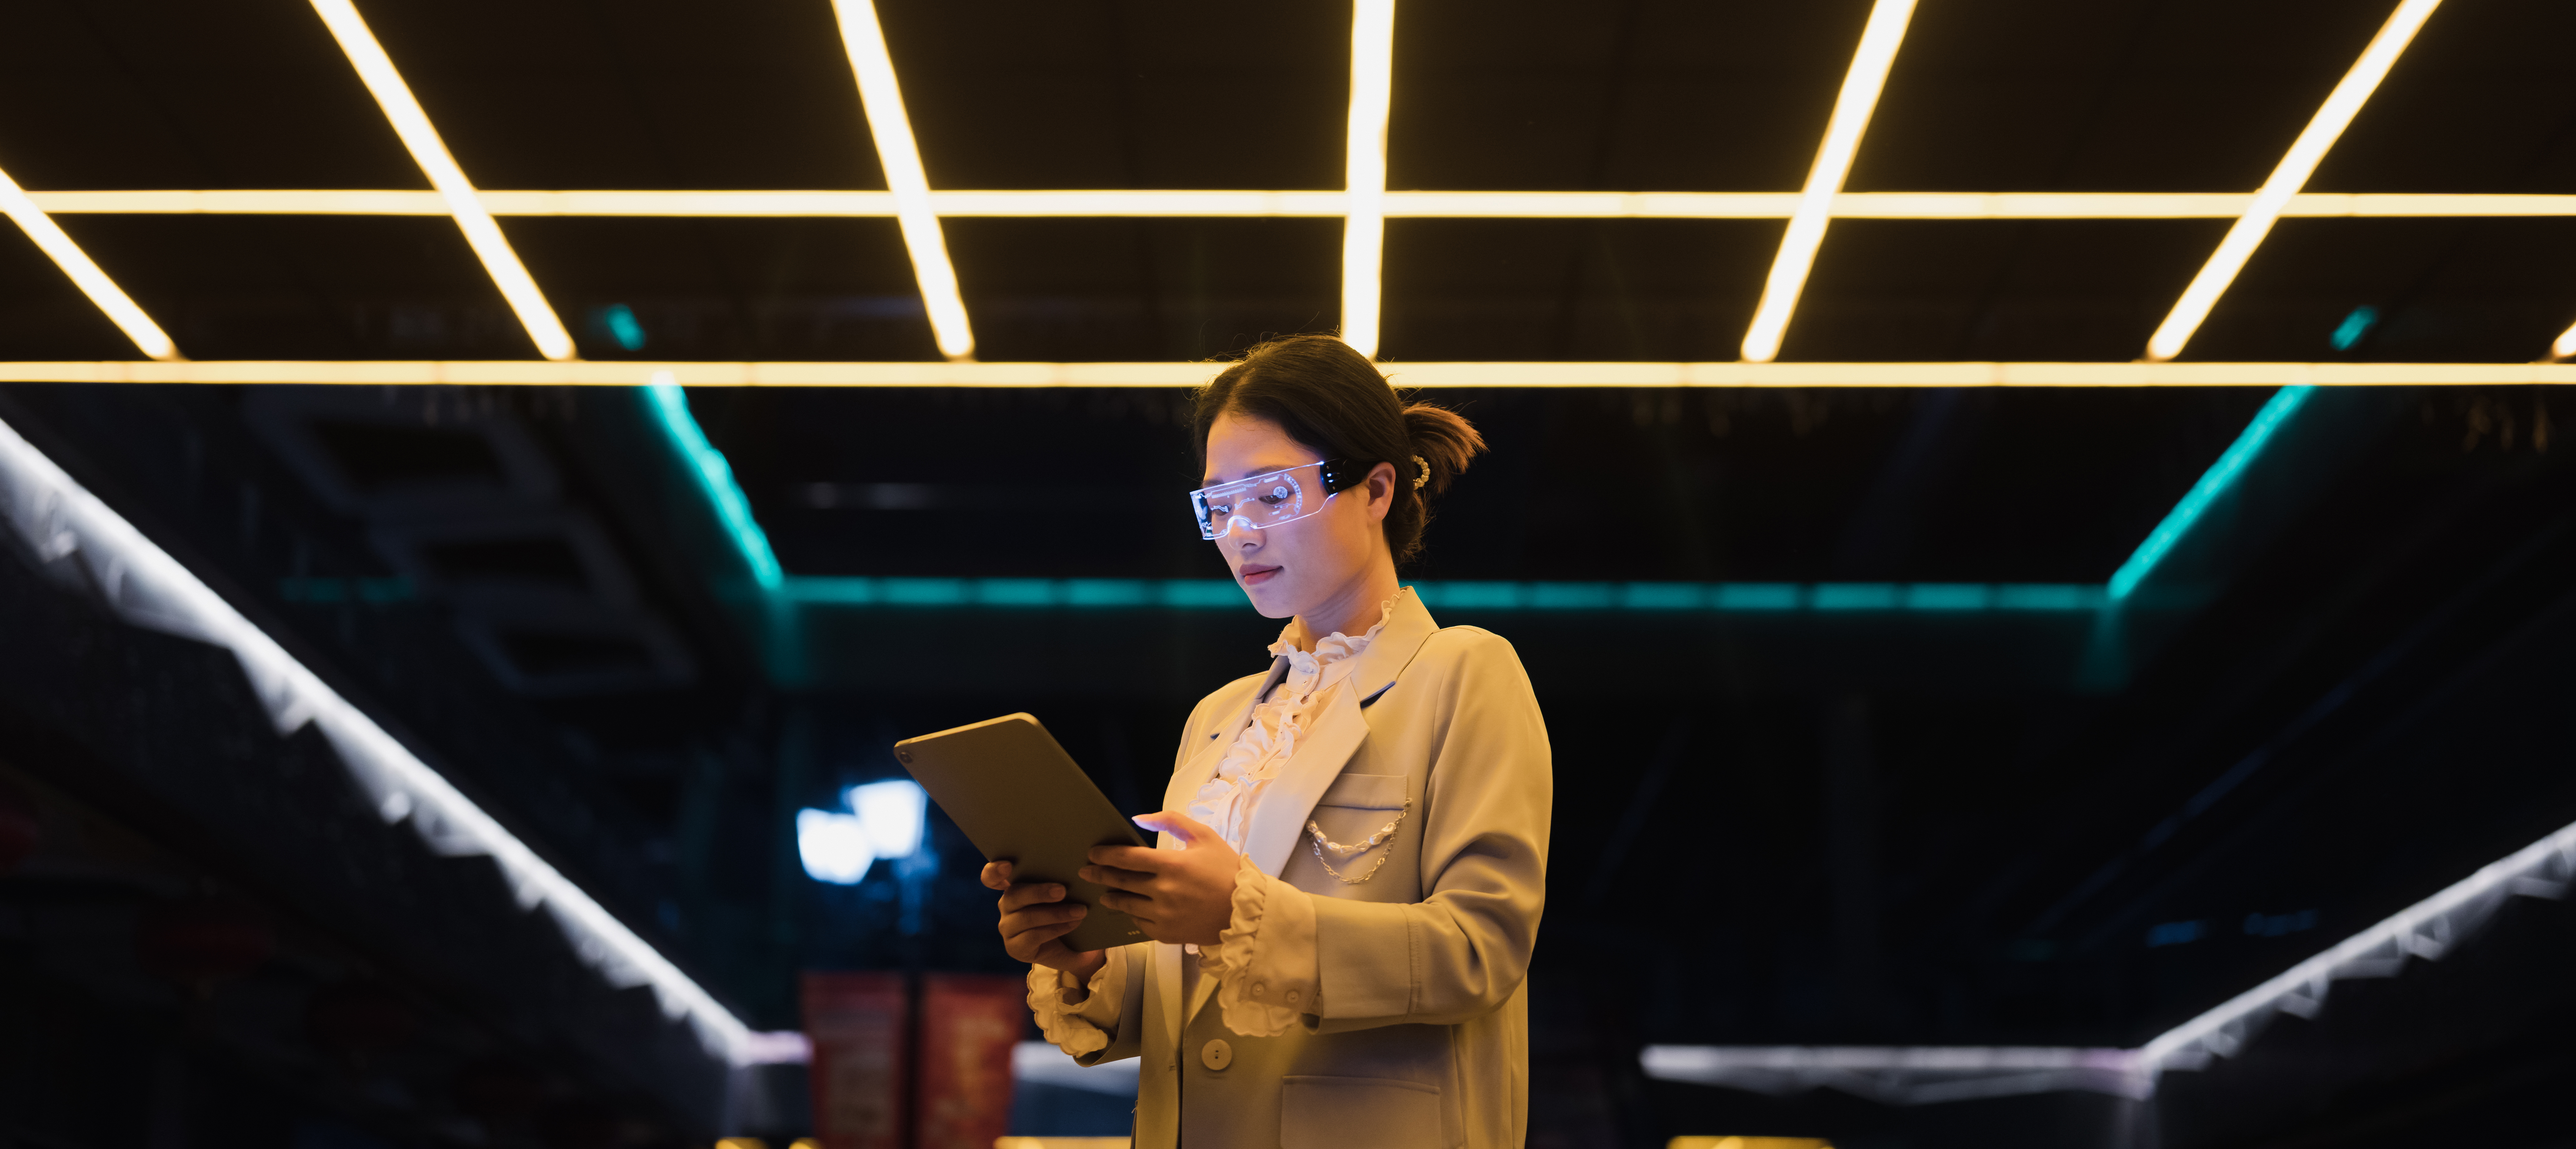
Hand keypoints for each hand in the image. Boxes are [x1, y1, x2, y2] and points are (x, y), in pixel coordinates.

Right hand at [982, 860, 1106, 981]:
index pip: (992, 877)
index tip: (1007, 866)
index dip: (994, 871)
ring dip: (1055, 913)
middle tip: (1062, 891)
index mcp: (1014, 885)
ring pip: (1026, 917)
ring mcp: (1007, 927)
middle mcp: (1006, 905)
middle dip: (1038, 892)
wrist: (1073, 946)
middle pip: (1013, 895)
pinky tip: (1072, 924)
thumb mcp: (1064, 894)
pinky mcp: (1014, 947)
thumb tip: (1074, 868)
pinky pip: (1032, 936)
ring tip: (1079, 911)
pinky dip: (1056, 929)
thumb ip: (1060, 880)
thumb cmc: (1067, 911)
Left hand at [1081, 811, 1240, 946]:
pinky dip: (1132, 915)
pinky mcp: (1167, 934)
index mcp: (1172, 864)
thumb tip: (1138, 818)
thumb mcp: (1204, 836)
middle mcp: (1163, 891)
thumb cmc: (1226, 869)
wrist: (1246, 910)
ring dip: (1112, 897)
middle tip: (1085, 872)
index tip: (1092, 854)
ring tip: (1104, 893)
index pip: (1127, 858)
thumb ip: (1171, 821)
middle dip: (1099, 875)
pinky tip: (1129, 910)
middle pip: (1121, 882)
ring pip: (1127, 905)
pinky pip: (1140, 924)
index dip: (1106, 855)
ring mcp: (1164, 915)